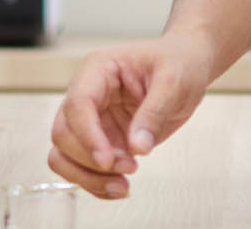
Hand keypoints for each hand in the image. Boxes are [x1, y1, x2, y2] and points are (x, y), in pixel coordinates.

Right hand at [47, 35, 214, 198]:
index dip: (87, 135)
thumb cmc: (178, 63)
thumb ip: (154, 112)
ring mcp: (91, 118)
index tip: (108, 161)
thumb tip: (137, 147)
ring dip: (87, 176)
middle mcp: (87, 93)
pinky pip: (81, 166)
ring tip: (122, 186)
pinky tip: (119, 187)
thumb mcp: (173, 81)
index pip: (78, 104)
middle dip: (90, 159)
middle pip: (63, 132)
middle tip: (129, 167)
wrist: (187, 67)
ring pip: (63, 154)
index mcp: (98, 69)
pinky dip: (95, 183)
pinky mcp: (100, 139)